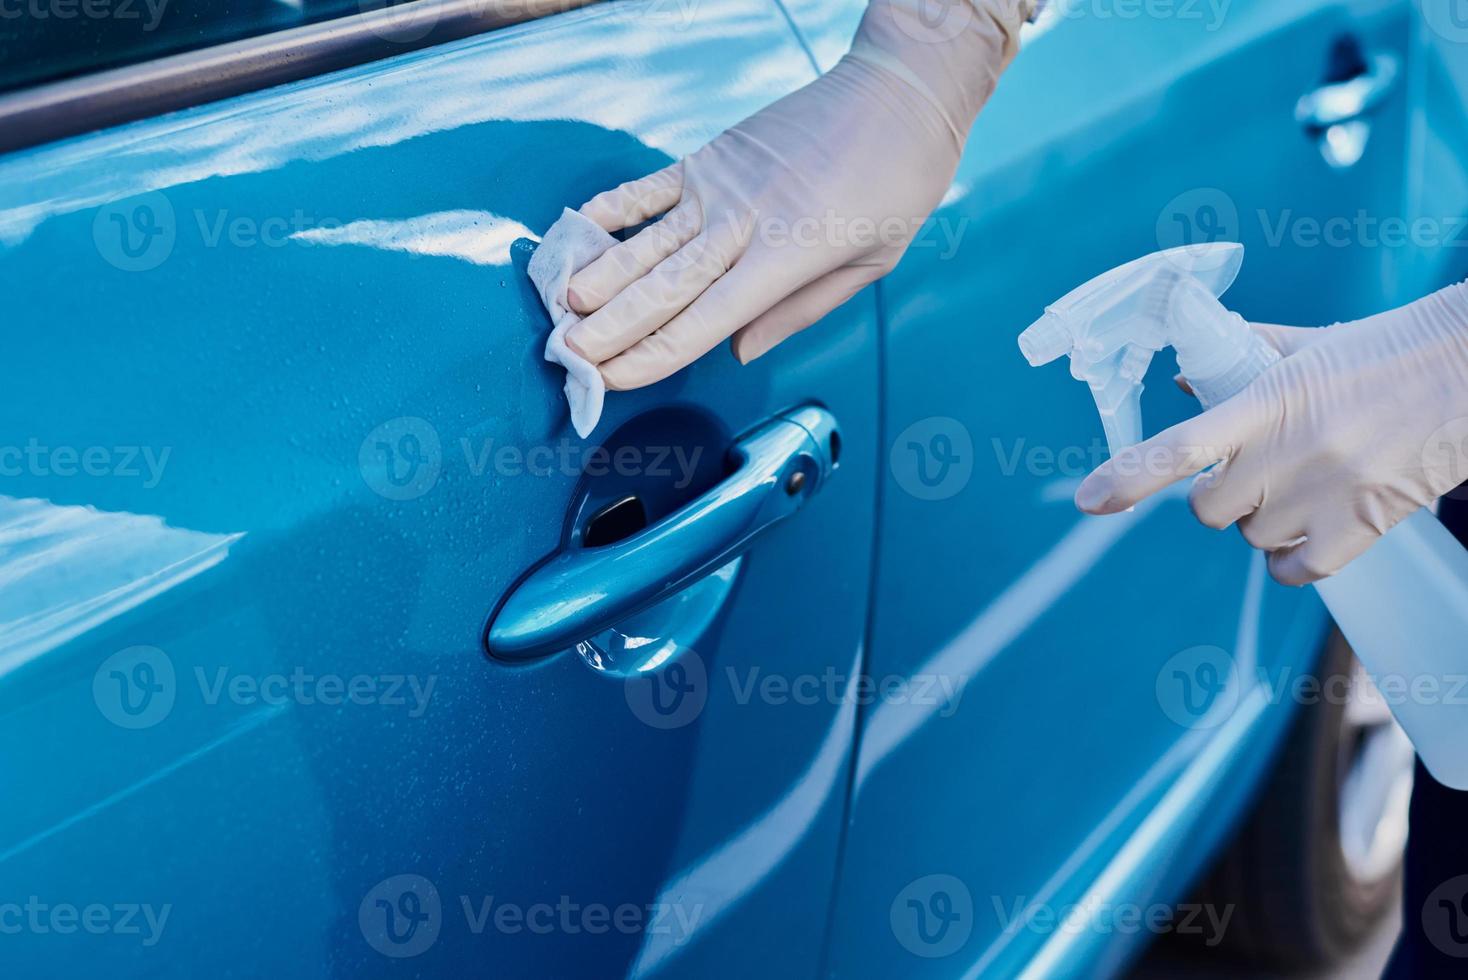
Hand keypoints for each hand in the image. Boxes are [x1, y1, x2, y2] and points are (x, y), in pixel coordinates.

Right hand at [564, 0, 1033, 389]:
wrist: (901, 90)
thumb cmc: (899, 181)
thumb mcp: (872, 262)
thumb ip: (801, 310)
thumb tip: (739, 350)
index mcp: (787, 256)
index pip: (703, 320)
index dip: (652, 355)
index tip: (611, 380)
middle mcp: (743, 222)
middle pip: (663, 287)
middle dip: (609, 327)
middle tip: (566, 354)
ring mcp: (720, 185)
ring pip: (645, 241)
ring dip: (597, 276)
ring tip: (558, 307)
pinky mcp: (710, 155)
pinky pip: (649, 187)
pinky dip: (611, 210)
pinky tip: (575, 229)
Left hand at [1075, 283, 1467, 584]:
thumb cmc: (1386, 353)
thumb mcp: (1306, 347)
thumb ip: (1239, 362)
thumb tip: (1184, 382)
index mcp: (1266, 402)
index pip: (1180, 448)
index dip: (1128, 477)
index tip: (1088, 500)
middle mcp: (1289, 454)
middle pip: (1209, 510)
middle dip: (1220, 497)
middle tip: (1253, 472)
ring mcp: (1326, 495)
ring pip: (1254, 538)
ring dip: (1264, 522)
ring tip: (1303, 485)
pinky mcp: (1364, 527)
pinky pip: (1297, 571)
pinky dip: (1294, 561)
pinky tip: (1313, 529)